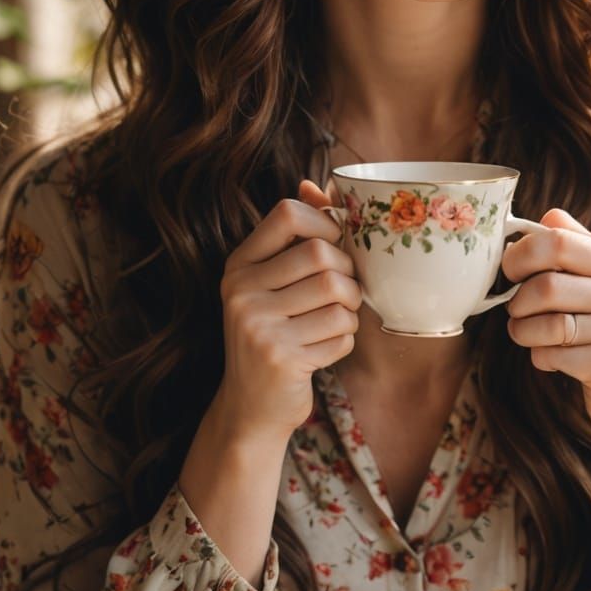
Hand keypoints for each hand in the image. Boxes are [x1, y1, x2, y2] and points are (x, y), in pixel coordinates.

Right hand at [214, 179, 361, 445]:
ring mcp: (257, 326)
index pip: (287, 213)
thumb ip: (295, 236)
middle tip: (346, 294)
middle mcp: (240, 291)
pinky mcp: (280, 357)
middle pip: (321, 254)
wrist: (250, 408)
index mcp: (239, 265)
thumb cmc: (273, 334)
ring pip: (338, 294)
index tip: (335, 245)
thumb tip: (316, 182)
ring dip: (351, 310)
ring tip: (338, 320)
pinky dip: (345, 341)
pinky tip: (325, 349)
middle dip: (348, 274)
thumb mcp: (272, 283)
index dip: (326, 223)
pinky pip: (341, 333)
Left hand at [501, 207, 590, 453]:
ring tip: (526, 335)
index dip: (521, 254)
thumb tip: (548, 214)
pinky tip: (550, 359)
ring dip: (522, 332)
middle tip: (516, 310)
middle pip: (545, 284)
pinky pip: (551, 354)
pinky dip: (539, 358)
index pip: (558, 240)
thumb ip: (578, 246)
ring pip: (544, 323)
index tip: (511, 271)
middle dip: (517, 300)